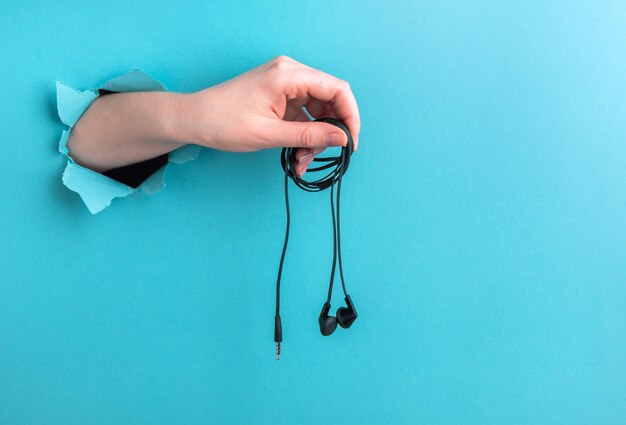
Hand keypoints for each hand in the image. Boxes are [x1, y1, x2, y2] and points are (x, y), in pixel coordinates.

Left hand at [179, 56, 360, 176]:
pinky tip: (297, 155)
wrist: (194, 119)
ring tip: (301, 161)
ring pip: (318, 110)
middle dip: (329, 132)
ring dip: (315, 138)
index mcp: (288, 75)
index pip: (337, 89)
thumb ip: (309, 136)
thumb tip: (342, 139)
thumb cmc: (223, 122)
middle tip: (317, 157)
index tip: (350, 143)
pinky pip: (304, 115)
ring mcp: (285, 83)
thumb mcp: (270, 134)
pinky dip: (304, 135)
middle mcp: (290, 73)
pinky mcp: (280, 95)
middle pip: (330, 100)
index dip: (350, 116)